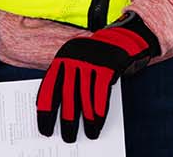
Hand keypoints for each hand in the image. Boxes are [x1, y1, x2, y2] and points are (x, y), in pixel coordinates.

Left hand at [35, 15, 158, 142]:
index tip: (45, 129)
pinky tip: (99, 121)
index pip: (48, 88)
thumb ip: (68, 78)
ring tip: (89, 133)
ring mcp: (91, 59)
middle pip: (67, 95)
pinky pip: (101, 92)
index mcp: (62, 57)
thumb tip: (61, 110)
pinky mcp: (108, 64)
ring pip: (85, 95)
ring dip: (87, 118)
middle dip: (67, 120)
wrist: (126, 36)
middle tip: (68, 137)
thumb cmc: (100, 56)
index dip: (45, 112)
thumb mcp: (79, 60)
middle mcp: (74, 56)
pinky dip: (100, 109)